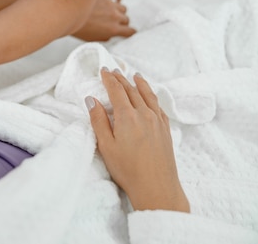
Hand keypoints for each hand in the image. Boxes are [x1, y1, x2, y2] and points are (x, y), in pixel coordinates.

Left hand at [73, 0, 135, 40]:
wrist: (65, 12)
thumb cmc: (76, 27)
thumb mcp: (92, 39)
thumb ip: (105, 36)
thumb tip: (112, 35)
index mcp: (112, 29)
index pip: (130, 32)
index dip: (129, 32)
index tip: (127, 32)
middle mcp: (114, 16)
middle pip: (126, 19)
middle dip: (121, 22)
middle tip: (113, 22)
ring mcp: (110, 4)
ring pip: (123, 8)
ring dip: (118, 10)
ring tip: (110, 11)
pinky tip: (113, 0)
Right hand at [86, 68, 189, 211]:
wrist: (156, 187)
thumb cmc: (128, 169)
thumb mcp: (106, 146)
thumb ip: (98, 120)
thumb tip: (92, 99)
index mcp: (127, 117)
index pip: (117, 91)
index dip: (109, 79)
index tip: (104, 70)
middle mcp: (144, 114)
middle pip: (132, 90)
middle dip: (122, 79)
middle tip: (114, 71)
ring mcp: (158, 121)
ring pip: (148, 96)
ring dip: (140, 84)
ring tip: (135, 76)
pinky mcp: (166, 130)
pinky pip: (159, 106)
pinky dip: (152, 97)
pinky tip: (151, 97)